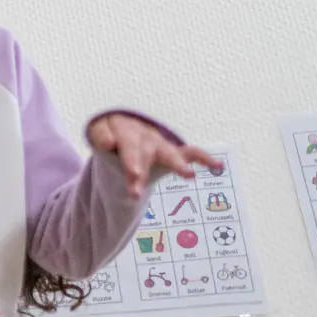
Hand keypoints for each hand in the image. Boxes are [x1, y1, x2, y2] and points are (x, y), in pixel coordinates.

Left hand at [87, 114, 220, 198]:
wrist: (125, 125)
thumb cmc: (112, 132)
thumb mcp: (99, 131)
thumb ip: (100, 136)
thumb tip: (107, 143)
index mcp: (126, 130)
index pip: (125, 145)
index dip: (128, 158)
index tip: (129, 171)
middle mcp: (146, 136)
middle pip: (145, 153)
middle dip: (142, 170)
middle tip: (138, 190)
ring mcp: (161, 144)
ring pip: (169, 153)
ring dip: (178, 165)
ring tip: (189, 176)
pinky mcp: (172, 151)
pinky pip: (191, 152)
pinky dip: (205, 158)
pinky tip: (218, 165)